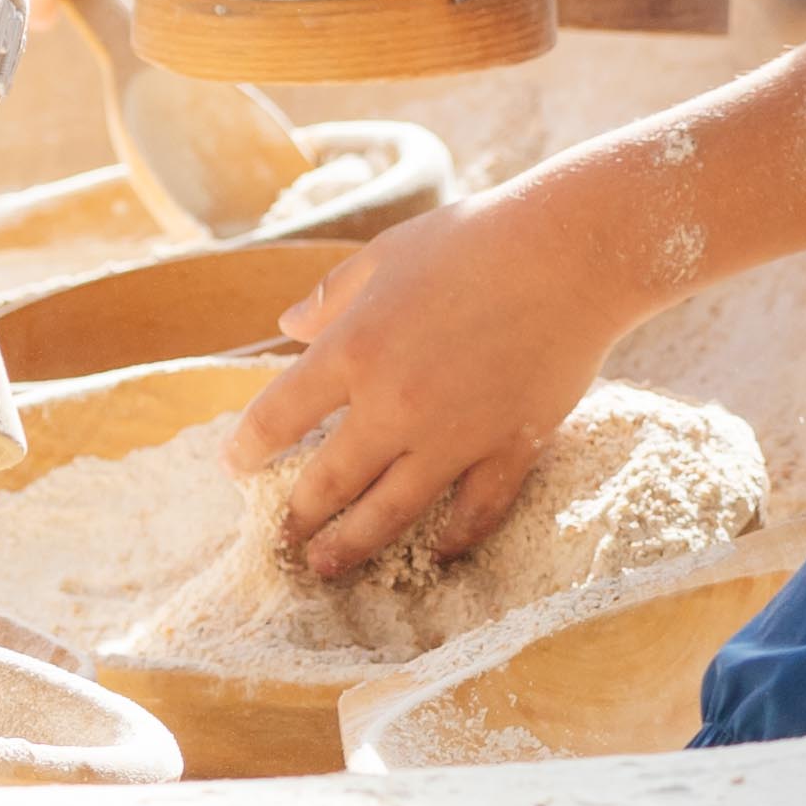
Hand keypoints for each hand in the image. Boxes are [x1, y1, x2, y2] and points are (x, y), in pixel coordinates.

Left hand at [220, 190, 631, 578]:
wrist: (569, 251)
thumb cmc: (473, 238)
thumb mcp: (386, 253)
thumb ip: (333, 295)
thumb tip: (287, 324)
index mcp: (353, 349)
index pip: (279, 416)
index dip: (249, 448)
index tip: (235, 465)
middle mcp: (393, 405)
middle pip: (329, 482)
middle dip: (298, 517)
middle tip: (281, 540)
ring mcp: (454, 435)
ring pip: (391, 513)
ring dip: (353, 546)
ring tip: (328, 567)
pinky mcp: (509, 448)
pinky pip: (475, 510)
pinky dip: (454, 536)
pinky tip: (439, 549)